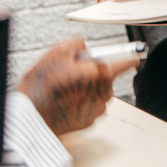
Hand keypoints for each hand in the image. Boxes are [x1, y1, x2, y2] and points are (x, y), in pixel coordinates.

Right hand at [17, 36, 139, 135]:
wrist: (31, 117)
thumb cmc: (42, 86)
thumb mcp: (56, 52)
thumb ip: (77, 44)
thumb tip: (84, 48)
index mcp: (100, 73)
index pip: (125, 62)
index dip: (128, 56)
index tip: (134, 55)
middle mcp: (103, 93)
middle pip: (106, 76)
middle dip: (93, 72)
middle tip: (72, 71)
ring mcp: (96, 110)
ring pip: (97, 92)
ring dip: (86, 88)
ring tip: (64, 88)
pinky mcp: (88, 122)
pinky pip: (89, 106)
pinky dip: (80, 102)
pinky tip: (64, 100)